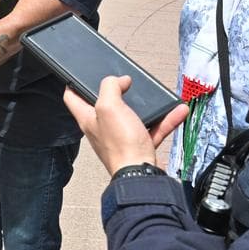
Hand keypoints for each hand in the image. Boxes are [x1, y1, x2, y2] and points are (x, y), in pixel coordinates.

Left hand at [63, 75, 187, 175]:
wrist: (141, 174)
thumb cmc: (120, 146)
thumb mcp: (109, 107)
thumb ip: (110, 87)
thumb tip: (118, 80)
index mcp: (88, 119)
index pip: (72, 98)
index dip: (73, 84)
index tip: (80, 75)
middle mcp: (102, 129)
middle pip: (105, 106)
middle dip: (116, 92)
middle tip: (124, 82)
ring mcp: (121, 138)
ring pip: (134, 115)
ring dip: (148, 106)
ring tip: (156, 96)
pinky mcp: (139, 146)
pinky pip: (154, 128)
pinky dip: (166, 119)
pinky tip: (177, 111)